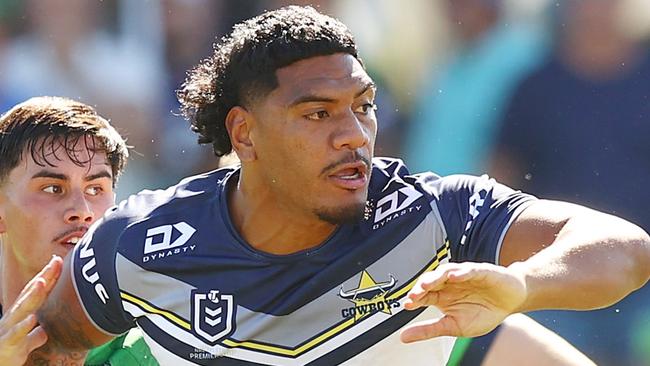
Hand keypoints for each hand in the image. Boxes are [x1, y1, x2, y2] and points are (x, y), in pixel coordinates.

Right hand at [0, 256, 62, 364]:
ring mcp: (9, 329)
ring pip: (22, 309)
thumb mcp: (24, 342)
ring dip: (32, 295)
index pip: (37, 292)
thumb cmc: (7, 352)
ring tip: (42, 281)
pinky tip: (32, 318)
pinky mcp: (7, 344)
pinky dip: (23, 326)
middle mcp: (15, 318)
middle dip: (44, 277)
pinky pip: (16, 334)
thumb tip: (45, 331)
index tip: (60, 261)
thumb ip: (35, 334)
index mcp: (21, 315)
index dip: (49, 277)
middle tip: (55, 261)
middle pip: (31, 294)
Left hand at [400, 262, 526, 342]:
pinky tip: (455, 277)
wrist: (510, 301)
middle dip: (422, 287)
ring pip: (446, 272)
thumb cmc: (483, 312)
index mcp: (442, 296)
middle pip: (431, 281)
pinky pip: (469, 270)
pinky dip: (462, 272)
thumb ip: (429, 330)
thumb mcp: (454, 326)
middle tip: (414, 295)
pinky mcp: (481, 271)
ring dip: (436, 277)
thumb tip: (403, 337)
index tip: (407, 305)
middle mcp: (449, 283)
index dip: (415, 299)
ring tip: (428, 284)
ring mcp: (463, 276)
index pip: (424, 295)